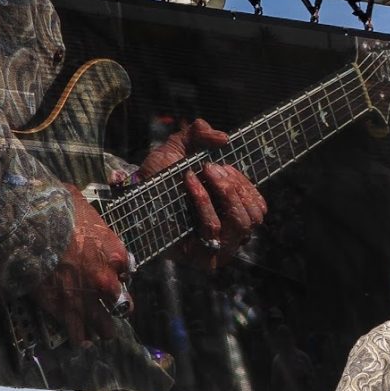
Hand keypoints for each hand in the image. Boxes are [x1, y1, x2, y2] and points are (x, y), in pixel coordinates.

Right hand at [37, 194, 133, 346]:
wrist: (28, 228)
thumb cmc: (54, 211)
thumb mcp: (83, 208)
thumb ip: (90, 221)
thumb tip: (83, 211)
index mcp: (115, 254)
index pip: (127, 271)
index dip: (118, 273)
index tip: (111, 273)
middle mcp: (106, 281)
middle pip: (123, 305)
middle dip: (117, 307)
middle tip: (111, 310)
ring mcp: (87, 298)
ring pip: (104, 327)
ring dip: (103, 330)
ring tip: (100, 334)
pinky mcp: (64, 309)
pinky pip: (77, 332)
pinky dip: (79, 337)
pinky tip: (81, 341)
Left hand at [139, 119, 267, 267]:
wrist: (130, 195)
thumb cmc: (157, 175)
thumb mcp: (179, 147)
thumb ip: (199, 133)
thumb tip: (225, 138)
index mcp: (231, 212)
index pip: (258, 207)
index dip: (245, 185)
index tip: (222, 166)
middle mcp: (227, 233)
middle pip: (254, 216)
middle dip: (235, 187)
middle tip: (210, 168)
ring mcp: (215, 248)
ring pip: (240, 224)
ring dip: (223, 193)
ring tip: (199, 174)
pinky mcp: (200, 257)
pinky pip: (213, 229)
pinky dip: (204, 202)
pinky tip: (188, 184)